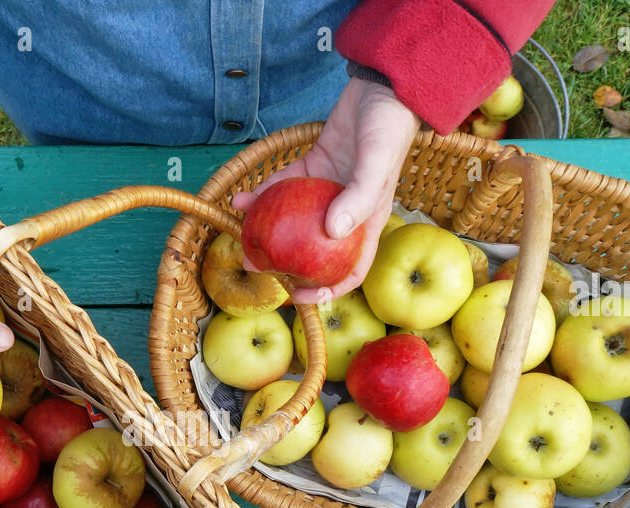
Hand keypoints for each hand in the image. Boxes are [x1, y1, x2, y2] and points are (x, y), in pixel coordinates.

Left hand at [233, 77, 419, 303]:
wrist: (382, 87)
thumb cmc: (388, 129)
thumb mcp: (376, 166)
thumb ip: (358, 200)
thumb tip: (331, 234)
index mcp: (367, 222)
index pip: (351, 269)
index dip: (328, 290)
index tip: (300, 297)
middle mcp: (345, 212)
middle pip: (314, 250)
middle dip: (285, 265)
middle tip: (255, 267)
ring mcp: (326, 191)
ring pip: (293, 221)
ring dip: (266, 232)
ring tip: (240, 238)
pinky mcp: (312, 168)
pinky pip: (283, 187)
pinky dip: (263, 194)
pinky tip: (241, 199)